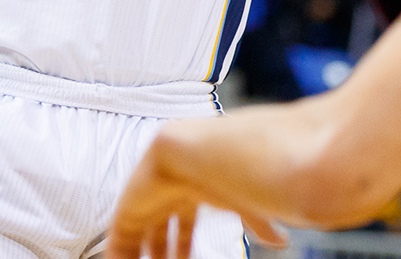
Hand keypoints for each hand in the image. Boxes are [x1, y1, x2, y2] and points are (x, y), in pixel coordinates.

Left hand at [105, 126, 285, 258]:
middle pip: (158, 231)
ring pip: (139, 236)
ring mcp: (144, 199)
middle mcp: (165, 194)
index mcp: (190, 190)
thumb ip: (259, 223)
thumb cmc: (224, 171)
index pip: (184, 224)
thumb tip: (282, 243)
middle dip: (161, 255)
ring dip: (143, 257)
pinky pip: (119, 239)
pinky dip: (119, 256)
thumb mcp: (244, 202)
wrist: (194, 151)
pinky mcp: (127, 207)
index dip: (183, 246)